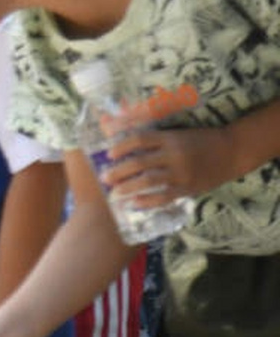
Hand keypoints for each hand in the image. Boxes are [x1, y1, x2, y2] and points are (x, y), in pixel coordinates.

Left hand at [102, 127, 236, 206]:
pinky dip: (148, 201)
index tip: (108, 154)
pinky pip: (164, 197)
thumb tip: (127, 139)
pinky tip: (134, 203)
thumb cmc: (201, 140)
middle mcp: (174, 154)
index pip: (140, 139)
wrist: (232, 151)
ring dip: (128, 187)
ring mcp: (181, 173)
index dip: (121, 146)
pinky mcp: (188, 188)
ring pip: (149, 181)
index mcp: (170, 138)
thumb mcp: (178, 133)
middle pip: (140, 162)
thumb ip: (155, 138)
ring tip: (114, 192)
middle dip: (119, 171)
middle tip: (104, 178)